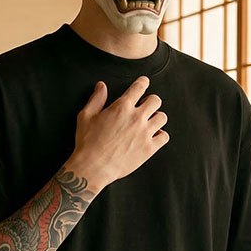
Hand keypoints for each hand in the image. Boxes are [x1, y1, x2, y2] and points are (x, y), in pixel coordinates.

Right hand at [68, 76, 168, 190]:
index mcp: (122, 107)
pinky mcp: (149, 149)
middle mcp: (137, 118)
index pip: (140, 87)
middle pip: (156, 100)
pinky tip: (152, 136)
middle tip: (144, 107)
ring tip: (148, 122)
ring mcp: (145, 133)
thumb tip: (101, 86)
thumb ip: (96, 99)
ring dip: (156, 117)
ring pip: (162, 117)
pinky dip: (160, 135)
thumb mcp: (86, 116)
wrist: (94, 167)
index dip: (143, 82)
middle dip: (150, 101)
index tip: (143, 83)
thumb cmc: (87, 142)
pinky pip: (164, 137)